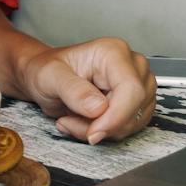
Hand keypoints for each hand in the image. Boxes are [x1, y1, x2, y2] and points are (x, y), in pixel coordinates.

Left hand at [19, 39, 152, 144]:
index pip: (131, 90)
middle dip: (100, 126)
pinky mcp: (136, 104)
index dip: (115, 117)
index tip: (93, 134)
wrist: (47, 78)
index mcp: (114, 52)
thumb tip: (99, 108)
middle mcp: (132, 66)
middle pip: (133, 109)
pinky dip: (103, 133)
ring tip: (72, 118)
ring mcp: (138, 85)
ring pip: (131, 123)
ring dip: (99, 130)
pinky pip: (128, 128)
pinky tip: (83, 122)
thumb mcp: (50, 76)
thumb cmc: (47, 70)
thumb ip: (73, 90)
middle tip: (69, 122)